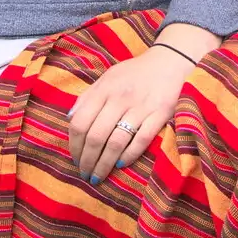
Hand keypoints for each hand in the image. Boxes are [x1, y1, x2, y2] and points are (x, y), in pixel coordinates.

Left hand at [68, 45, 195, 185]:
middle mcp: (120, 98)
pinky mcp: (160, 114)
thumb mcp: (107, 77)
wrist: (169, 62)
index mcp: (104, 89)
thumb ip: (87, 96)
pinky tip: (121, 165)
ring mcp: (141, 106)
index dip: (74, 144)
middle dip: (87, 159)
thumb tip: (69, 118)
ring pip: (116, 141)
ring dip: (105, 163)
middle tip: (85, 174)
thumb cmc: (134, 73)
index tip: (75, 159)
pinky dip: (129, 155)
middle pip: (96, 135)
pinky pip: (141, 140)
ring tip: (99, 176)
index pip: (80, 122)